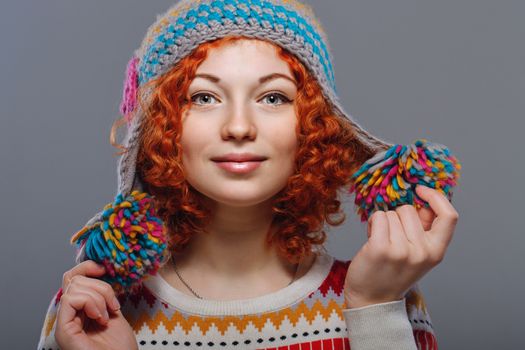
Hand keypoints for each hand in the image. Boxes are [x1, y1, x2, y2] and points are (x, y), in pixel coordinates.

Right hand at [55, 260, 137, 349]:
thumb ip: (102, 294)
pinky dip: (90, 302)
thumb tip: (99, 270)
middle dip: (100, 286)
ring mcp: (65, 323)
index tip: (104, 269)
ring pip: (74, 286)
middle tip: (113, 306)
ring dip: (98, 296)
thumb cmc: (120, 346)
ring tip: (107, 315)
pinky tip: (100, 317)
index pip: (73, 277)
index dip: (87, 267)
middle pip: (73, 279)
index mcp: (80, 309)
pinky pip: (70, 299)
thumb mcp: (113, 310)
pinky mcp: (63, 330)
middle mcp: (69, 315)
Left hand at [344, 185, 458, 307]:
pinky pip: (378, 217)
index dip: (436, 197)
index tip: (420, 190)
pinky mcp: (380, 248)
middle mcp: (422, 252)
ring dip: (384, 222)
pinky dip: (372, 223)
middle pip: (410, 210)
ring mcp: (401, 250)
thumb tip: (423, 201)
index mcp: (437, 252)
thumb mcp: (419, 254)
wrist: (372, 300)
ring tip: (381, 241)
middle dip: (398, 217)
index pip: (449, 216)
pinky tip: (371, 238)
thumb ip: (425, 229)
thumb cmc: (393, 272)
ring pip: (392, 213)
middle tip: (391, 237)